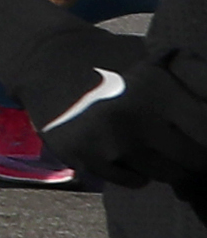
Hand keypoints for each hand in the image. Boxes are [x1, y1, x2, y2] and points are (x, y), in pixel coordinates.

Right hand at [0, 0, 206, 184]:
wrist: (46, 61)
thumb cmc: (112, 57)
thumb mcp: (156, 56)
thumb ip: (193, 78)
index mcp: (156, 87)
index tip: (205, 134)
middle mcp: (131, 118)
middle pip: (193, 159)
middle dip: (198, 156)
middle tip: (194, 150)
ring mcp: (105, 142)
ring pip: (166, 175)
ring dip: (170, 165)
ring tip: (160, 146)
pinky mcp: (83, 158)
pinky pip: (133, 181)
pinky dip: (139, 173)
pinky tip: (130, 151)